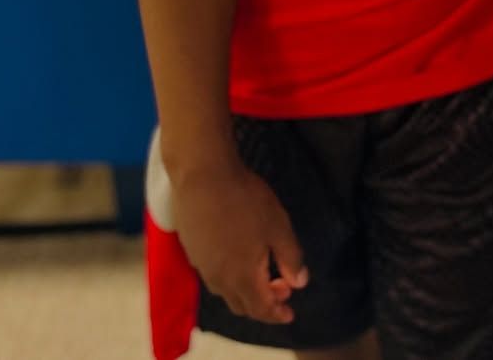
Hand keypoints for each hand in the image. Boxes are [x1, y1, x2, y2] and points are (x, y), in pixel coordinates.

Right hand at [172, 160, 308, 324]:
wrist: (203, 177)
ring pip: (226, 292)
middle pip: (242, 305)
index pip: (261, 308)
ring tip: (263, 274)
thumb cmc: (245, 200)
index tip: (290, 314)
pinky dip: (231, 278)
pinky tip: (239, 260)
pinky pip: (214, 277)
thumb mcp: (277, 226)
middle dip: (264, 303)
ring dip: (246, 291)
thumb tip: (299, 282)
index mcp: (242, 277)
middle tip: (282, 290)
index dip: (277, 314)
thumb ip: (290, 257)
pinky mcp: (193, 251)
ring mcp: (202, 266)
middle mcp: (219, 279)